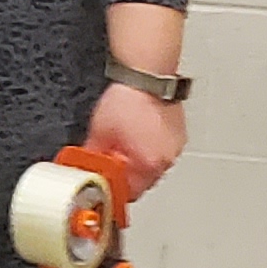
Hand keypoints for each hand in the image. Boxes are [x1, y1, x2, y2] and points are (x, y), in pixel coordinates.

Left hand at [85, 80, 185, 202]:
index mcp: (148, 164)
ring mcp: (174, 147)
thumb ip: (94, 154)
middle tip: (112, 160)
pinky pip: (162, 149)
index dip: (116, 188)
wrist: (147, 75)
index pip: (131, 192)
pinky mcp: (178, 134)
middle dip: (127, 173)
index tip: (107, 184)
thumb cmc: (128, 98)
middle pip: (143, 179)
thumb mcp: (100, 131)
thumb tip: (88, 165)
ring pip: (153, 164)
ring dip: (139, 159)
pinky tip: (138, 132)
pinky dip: (150, 146)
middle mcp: (166, 159)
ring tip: (125, 141)